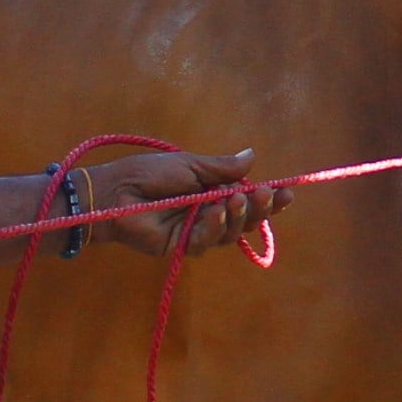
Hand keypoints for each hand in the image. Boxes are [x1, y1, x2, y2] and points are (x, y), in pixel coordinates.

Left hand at [80, 147, 290, 256]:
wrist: (116, 191)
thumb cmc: (148, 173)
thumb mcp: (190, 165)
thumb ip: (221, 167)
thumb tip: (253, 155)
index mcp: (211, 193)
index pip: (247, 199)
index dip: (267, 199)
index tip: (286, 192)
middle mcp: (207, 214)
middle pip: (244, 220)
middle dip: (258, 209)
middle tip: (263, 195)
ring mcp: (195, 232)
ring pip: (229, 233)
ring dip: (236, 216)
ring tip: (234, 199)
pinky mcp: (182, 246)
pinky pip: (206, 242)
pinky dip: (213, 227)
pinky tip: (213, 212)